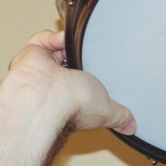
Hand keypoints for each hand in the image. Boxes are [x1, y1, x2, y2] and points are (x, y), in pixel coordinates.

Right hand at [3, 30, 135, 134]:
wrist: (47, 96)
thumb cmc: (74, 106)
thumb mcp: (108, 111)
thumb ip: (120, 116)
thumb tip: (132, 127)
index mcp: (73, 97)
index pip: (85, 82)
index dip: (94, 74)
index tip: (105, 67)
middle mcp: (57, 83)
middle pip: (72, 62)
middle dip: (83, 55)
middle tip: (94, 49)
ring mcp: (45, 68)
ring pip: (58, 49)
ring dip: (70, 44)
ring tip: (82, 44)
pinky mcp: (33, 54)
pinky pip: (44, 39)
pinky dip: (55, 37)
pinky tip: (66, 40)